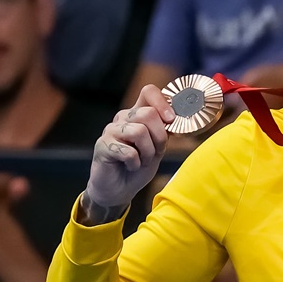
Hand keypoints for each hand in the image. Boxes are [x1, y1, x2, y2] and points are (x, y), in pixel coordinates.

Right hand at [85, 85, 174, 217]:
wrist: (120, 189)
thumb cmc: (140, 166)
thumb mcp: (158, 147)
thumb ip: (166, 131)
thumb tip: (179, 118)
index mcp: (138, 114)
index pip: (149, 92)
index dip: (163, 103)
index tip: (171, 120)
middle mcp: (123, 117)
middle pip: (148, 113)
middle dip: (159, 137)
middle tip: (156, 152)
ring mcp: (111, 130)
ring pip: (139, 132)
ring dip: (148, 152)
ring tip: (142, 161)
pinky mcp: (103, 146)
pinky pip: (129, 152)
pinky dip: (136, 163)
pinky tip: (131, 166)